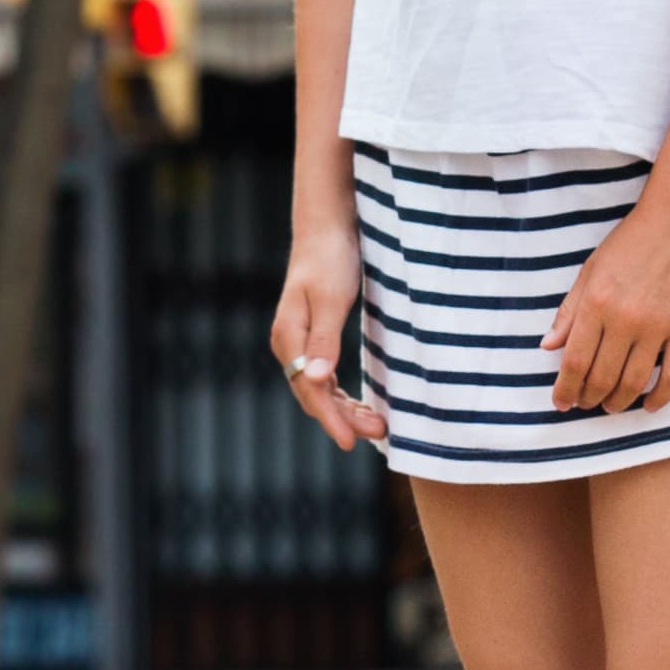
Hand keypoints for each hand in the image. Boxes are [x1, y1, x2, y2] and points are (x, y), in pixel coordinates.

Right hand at [269, 221, 380, 450]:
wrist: (327, 227)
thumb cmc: (330, 258)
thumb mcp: (330, 298)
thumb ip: (325, 340)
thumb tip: (320, 380)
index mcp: (289, 337)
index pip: (309, 388)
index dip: (330, 417)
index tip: (350, 442)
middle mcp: (290, 344)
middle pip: (314, 393)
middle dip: (343, 417)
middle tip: (380, 432)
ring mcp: (300, 342)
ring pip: (320, 388)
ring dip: (346, 409)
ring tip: (377, 424)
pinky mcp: (315, 337)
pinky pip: (326, 377)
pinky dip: (343, 395)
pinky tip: (360, 404)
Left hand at [548, 191, 669, 413]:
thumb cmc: (628, 245)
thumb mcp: (588, 273)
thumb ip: (569, 312)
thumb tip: (547, 346)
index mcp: (595, 306)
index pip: (574, 361)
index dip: (565, 388)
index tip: (560, 402)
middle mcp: (625, 320)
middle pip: (602, 377)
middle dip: (589, 398)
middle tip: (584, 404)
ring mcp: (659, 326)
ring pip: (634, 380)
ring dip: (619, 401)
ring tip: (610, 406)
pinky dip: (660, 395)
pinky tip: (649, 406)